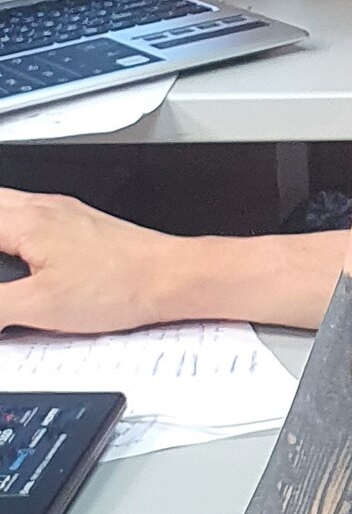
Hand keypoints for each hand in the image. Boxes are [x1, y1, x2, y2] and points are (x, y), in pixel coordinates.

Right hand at [0, 190, 176, 333]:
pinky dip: (15, 228)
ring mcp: (65, 212)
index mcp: (26, 221)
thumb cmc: (122, 285)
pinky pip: (33, 215)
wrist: (173, 277)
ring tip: (5, 259)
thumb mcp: (42, 307)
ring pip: (9, 205)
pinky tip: (24, 253)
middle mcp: (44, 207)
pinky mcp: (82, 224)